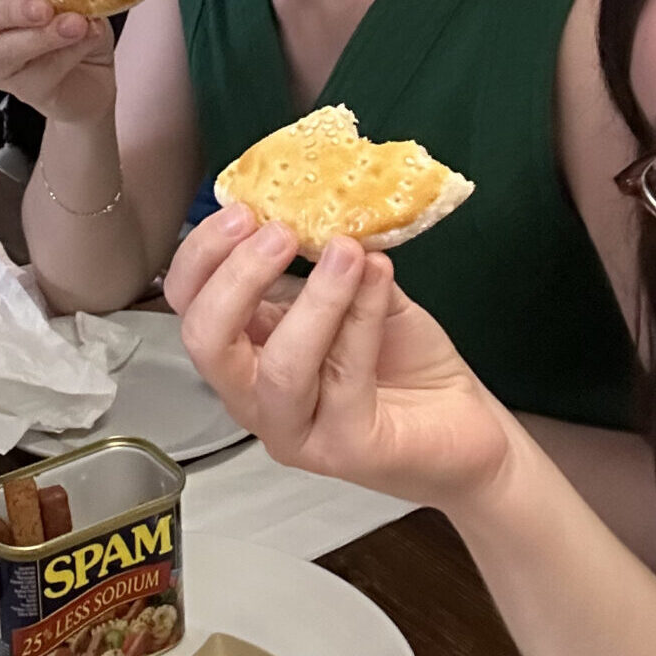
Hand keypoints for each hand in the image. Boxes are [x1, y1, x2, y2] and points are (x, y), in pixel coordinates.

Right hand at [0, 0, 115, 124]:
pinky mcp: (24, 90)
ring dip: (40, 36)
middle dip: (8, 10)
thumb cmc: (70, 24)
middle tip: (43, 6)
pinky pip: (41, 71)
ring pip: (3, 52)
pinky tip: (89, 35)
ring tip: (75, 24)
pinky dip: (68, 51)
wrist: (92, 74)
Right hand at [165, 205, 512, 510]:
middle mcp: (255, 395)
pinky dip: (363, 318)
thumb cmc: (402, 359)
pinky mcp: (346, 449)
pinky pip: (345, 381)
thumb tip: (316, 206)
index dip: (203, 255)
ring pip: (279, 369)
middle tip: (278, 231)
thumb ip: (327, 258)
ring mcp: (296, 430)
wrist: (465, 425)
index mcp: (246, 350)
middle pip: (206, 342)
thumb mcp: (356, 291)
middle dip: (236, 278)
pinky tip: (381, 276)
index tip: (244, 209)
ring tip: (346, 252)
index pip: (190, 305)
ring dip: (314, 300)